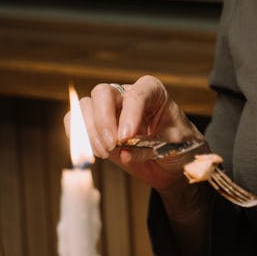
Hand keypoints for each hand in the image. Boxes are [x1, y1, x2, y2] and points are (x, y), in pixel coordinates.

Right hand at [66, 76, 206, 194]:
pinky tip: (91, 151)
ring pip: (86, 106)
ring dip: (90, 131)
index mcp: (152, 91)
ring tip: (106, 153)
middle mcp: (127, 95)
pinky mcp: (96, 127)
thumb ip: (151, 145)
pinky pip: (75, 122)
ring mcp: (109, 110)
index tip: (127, 137)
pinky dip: (78, 136)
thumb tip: (123, 151)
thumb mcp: (176, 144)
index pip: (137, 94)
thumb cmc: (181, 146)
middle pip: (103, 93)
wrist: (173, 163)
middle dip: (103, 120)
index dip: (129, 114)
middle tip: (111, 145)